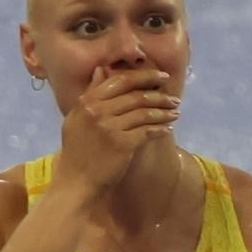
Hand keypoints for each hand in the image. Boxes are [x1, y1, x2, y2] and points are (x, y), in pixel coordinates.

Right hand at [54, 61, 179, 199]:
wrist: (76, 182)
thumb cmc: (78, 152)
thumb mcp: (77, 118)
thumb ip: (91, 94)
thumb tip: (102, 69)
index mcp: (88, 101)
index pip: (121, 81)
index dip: (145, 76)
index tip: (161, 77)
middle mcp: (98, 111)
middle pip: (136, 96)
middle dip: (160, 96)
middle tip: (174, 99)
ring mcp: (110, 127)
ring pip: (144, 113)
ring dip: (164, 112)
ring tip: (175, 113)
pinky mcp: (122, 144)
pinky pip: (147, 131)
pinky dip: (160, 129)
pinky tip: (168, 129)